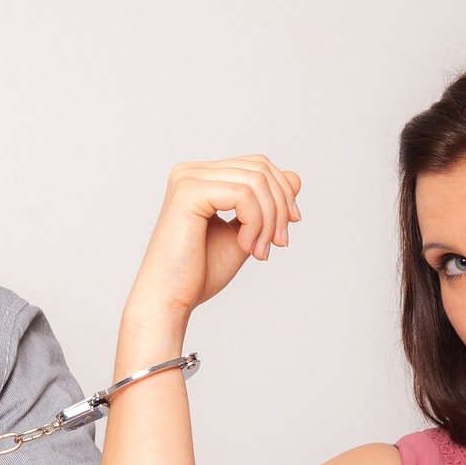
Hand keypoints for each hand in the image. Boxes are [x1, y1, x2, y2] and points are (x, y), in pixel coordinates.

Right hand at [126, 154, 301, 325]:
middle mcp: (191, 172)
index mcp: (201, 177)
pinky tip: (245, 246)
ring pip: (256, 182)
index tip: (286, 230)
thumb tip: (295, 177)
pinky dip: (255, 223)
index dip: (283, 193)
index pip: (256, 165)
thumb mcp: (246, 232)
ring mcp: (188, 179)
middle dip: (280, 207)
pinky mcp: (188, 193)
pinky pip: (243, 195)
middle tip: (278, 244)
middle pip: (259, 168)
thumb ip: (266, 205)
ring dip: (269, 221)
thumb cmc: (200, 272)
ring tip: (259, 251)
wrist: (170, 299)